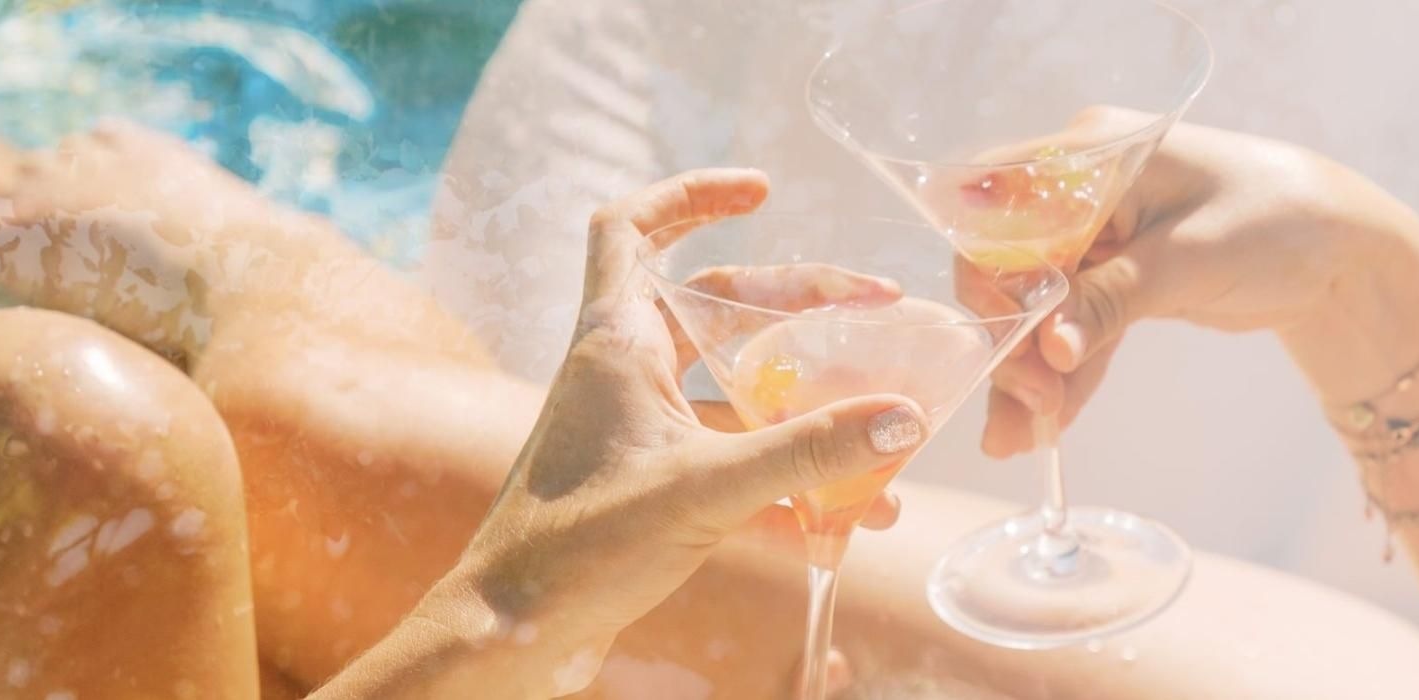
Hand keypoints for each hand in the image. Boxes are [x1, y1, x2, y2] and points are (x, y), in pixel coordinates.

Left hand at [413, 169, 928, 695]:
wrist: (513, 634)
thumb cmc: (578, 549)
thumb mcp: (706, 490)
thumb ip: (807, 454)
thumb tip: (904, 418)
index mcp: (615, 342)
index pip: (630, 227)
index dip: (689, 194)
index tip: (762, 191)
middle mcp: (621, 373)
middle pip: (714, 303)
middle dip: (797, 303)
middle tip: (873, 309)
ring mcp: (636, 430)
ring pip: (731, 386)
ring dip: (804, 401)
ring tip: (884, 425)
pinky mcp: (650, 485)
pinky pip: (731, 460)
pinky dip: (787, 479)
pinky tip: (849, 520)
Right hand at [983, 107, 1418, 455]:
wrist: (1348, 252)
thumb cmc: (1281, 223)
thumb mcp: (1192, 260)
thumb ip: (1111, 298)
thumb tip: (1047, 349)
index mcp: (1096, 155)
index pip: (1002, 202)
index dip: (988, 268)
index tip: (1005, 334)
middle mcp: (1082, 190)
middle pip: (1011, 266)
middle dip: (1012, 338)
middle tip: (1032, 404)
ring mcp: (1096, 237)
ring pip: (1037, 308)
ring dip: (1027, 372)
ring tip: (1019, 440)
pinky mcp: (1114, 279)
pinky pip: (1073, 329)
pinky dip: (1061, 375)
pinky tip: (1043, 428)